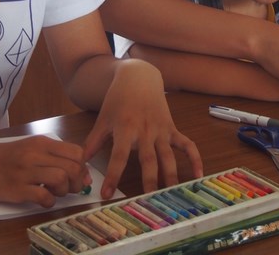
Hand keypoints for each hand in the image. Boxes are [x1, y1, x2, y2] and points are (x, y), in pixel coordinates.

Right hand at [0, 135, 89, 206]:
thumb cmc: (1, 157)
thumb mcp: (28, 147)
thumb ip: (51, 155)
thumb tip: (79, 172)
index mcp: (41, 142)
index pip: (77, 152)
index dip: (83, 167)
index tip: (78, 176)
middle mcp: (35, 154)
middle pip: (73, 167)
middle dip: (77, 182)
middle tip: (69, 188)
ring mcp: (25, 172)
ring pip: (61, 180)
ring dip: (63, 191)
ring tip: (54, 193)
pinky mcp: (15, 189)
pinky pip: (44, 197)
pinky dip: (48, 202)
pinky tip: (41, 200)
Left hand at [83, 60, 201, 198]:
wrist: (138, 77)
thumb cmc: (118, 100)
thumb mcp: (103, 119)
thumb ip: (93, 142)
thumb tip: (79, 163)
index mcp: (125, 128)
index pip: (118, 156)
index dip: (113, 176)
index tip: (106, 194)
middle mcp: (145, 130)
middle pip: (148, 159)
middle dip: (149, 180)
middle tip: (148, 200)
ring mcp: (161, 130)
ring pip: (168, 156)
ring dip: (170, 175)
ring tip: (171, 194)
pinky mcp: (172, 128)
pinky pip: (186, 145)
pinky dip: (195, 158)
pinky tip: (199, 175)